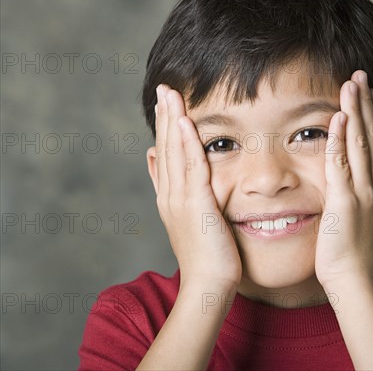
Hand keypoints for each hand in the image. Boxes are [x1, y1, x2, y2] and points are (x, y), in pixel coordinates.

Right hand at [154, 85, 241, 289]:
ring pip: (175, 152)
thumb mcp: (189, 222)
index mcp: (170, 198)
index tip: (164, 104)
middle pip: (165, 147)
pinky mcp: (196, 204)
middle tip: (164, 88)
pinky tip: (184, 121)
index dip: (164, 128)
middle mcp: (170, 195)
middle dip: (164, 116)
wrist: (208, 284)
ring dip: (171, 120)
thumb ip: (179, 195)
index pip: (165, 155)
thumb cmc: (207, 257)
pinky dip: (186, 142)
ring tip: (170, 93)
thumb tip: (164, 169)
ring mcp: (179, 199)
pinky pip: (191, 166)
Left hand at [314, 70, 372, 288]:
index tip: (369, 92)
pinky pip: (341, 164)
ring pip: (360, 143)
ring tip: (350, 84)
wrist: (357, 279)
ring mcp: (365, 192)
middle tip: (360, 75)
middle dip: (366, 103)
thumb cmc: (361, 252)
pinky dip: (339, 139)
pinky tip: (337, 118)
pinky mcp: (346, 202)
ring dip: (355, 111)